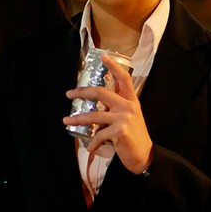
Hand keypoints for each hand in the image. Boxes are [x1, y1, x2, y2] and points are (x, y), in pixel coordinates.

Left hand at [62, 54, 153, 173]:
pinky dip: (92, 142)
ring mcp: (124, 118)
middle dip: (82, 92)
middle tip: (69, 94)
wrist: (144, 155)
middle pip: (101, 92)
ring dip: (77, 119)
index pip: (124, 78)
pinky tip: (90, 147)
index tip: (103, 56)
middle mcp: (128, 106)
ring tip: (66, 120)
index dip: (113, 66)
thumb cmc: (133, 136)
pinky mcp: (119, 131)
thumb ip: (116, 107)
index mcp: (131, 100)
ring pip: (94, 115)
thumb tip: (95, 102)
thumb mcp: (129, 117)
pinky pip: (98, 135)